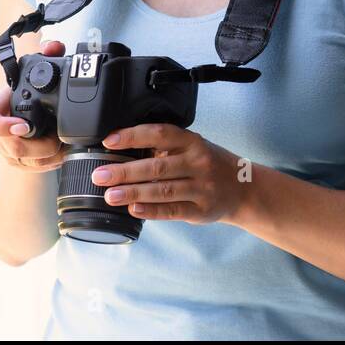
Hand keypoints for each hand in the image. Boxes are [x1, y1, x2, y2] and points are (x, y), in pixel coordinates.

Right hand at [0, 40, 70, 171]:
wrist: (29, 111)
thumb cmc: (30, 91)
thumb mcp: (37, 72)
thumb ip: (47, 54)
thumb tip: (54, 46)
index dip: (1, 126)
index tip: (24, 126)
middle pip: (14, 147)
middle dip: (41, 144)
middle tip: (60, 135)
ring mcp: (7, 151)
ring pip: (27, 161)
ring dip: (50, 153)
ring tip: (66, 141)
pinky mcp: (21, 163)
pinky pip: (36, 169)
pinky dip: (53, 161)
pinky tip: (65, 151)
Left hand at [91, 124, 249, 223]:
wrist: (245, 189)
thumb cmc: (212, 166)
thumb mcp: (195, 148)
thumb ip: (166, 149)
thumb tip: (122, 152)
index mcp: (193, 142)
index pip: (161, 134)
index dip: (134, 136)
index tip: (109, 141)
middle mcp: (199, 163)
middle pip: (157, 166)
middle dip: (125, 171)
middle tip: (100, 175)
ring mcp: (202, 187)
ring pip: (163, 190)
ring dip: (134, 192)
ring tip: (110, 195)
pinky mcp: (201, 210)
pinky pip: (173, 210)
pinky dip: (151, 211)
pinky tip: (134, 209)